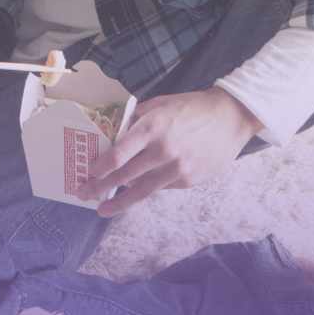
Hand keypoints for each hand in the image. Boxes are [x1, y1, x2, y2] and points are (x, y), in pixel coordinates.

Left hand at [77, 87, 262, 215]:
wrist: (230, 118)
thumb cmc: (189, 108)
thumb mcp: (158, 105)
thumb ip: (134, 120)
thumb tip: (112, 136)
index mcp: (152, 128)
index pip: (119, 154)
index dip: (100, 167)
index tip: (87, 173)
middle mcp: (163, 151)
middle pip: (125, 176)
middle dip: (100, 187)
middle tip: (83, 194)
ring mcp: (177, 169)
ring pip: (142, 191)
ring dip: (119, 202)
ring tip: (103, 209)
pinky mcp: (188, 180)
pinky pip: (160, 187)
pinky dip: (146, 189)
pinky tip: (134, 191)